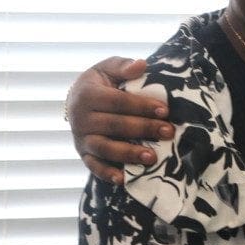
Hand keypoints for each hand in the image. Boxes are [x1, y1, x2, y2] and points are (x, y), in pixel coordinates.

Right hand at [66, 57, 173, 184]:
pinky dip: (106, 173)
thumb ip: (123, 66)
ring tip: (152, 157)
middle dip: (144, 129)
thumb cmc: (100, 81)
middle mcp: (81, 118)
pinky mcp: (82, 153)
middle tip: (168, 132)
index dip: (142, 106)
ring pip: (105, 148)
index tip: (165, 111)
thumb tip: (141, 64)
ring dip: (129, 154)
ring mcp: (81, 138)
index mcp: (88, 94)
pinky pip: (93, 166)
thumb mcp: (108, 67)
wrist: (76, 98)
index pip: (119, 102)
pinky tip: (123, 179)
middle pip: (115, 125)